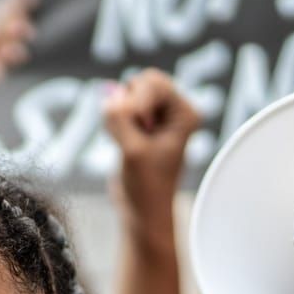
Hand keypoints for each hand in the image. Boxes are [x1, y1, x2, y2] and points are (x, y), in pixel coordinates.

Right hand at [102, 70, 201, 225]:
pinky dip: (112, 122)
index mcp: (185, 113)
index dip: (138, 103)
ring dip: (119, 116)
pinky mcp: (138, 125)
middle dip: (128, 106)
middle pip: (141, 82)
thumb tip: (109, 93)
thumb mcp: (133, 151)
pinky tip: (121, 143)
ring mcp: (155, 116)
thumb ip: (120, 119)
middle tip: (131, 135)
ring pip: (126, 94)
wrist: (142, 210)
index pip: (154, 84)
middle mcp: (173, 110)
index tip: (141, 131)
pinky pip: (117, 108)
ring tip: (127, 142)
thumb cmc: (147, 186)